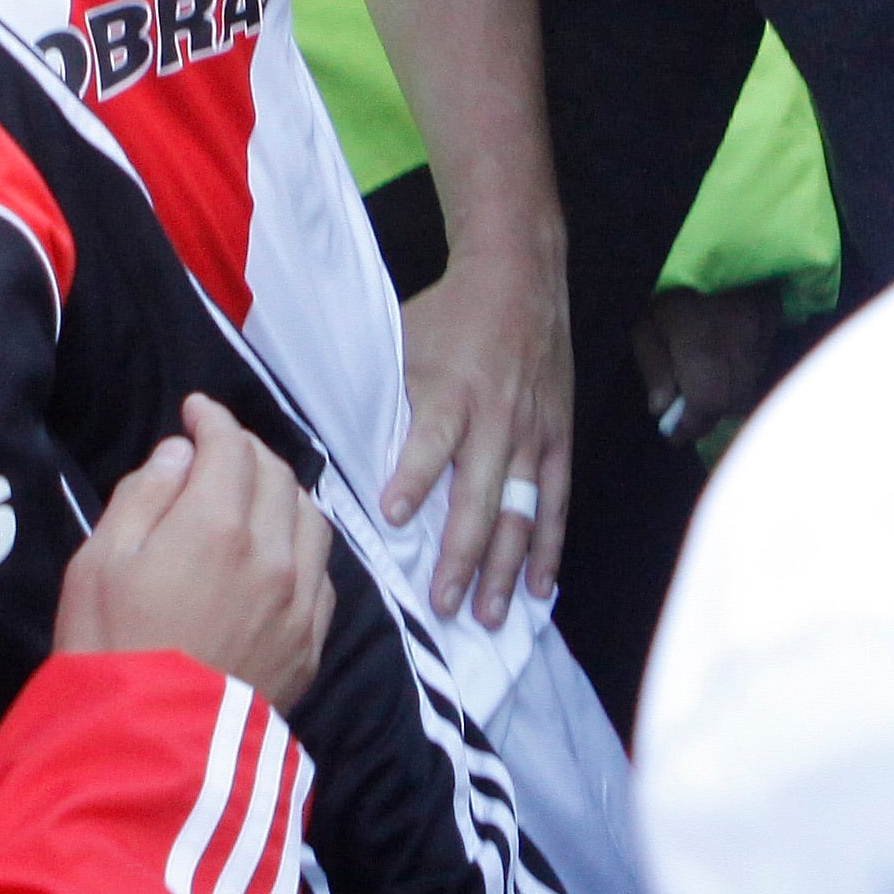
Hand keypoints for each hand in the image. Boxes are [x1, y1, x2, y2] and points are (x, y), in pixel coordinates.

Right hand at [54, 395, 328, 711]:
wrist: (147, 752)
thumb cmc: (107, 653)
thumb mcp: (98, 564)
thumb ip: (143, 497)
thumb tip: (178, 456)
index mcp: (217, 526)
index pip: (230, 447)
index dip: (212, 418)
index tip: (195, 411)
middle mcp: (273, 555)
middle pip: (278, 476)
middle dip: (247, 451)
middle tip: (216, 451)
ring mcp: (300, 603)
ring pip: (311, 520)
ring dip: (284, 494)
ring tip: (254, 496)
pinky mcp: (311, 645)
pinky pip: (321, 574)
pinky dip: (301, 547)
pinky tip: (277, 554)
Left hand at [388, 240, 571, 625]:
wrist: (519, 277)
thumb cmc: (447, 314)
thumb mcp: (400, 342)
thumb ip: (380, 398)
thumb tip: (336, 448)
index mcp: (450, 391)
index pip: (431, 442)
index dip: (414, 479)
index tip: (394, 518)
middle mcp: (495, 419)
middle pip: (478, 498)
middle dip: (460, 556)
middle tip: (443, 606)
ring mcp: (532, 433)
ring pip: (519, 513)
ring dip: (503, 568)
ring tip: (488, 616)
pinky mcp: (558, 438)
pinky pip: (554, 502)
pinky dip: (548, 547)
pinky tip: (539, 588)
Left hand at [630, 279, 784, 448]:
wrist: (697, 217)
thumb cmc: (659, 268)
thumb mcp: (639, 314)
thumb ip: (653, 364)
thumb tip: (664, 410)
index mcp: (701, 335)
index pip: (709, 401)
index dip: (690, 424)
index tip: (672, 432)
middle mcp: (740, 333)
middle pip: (736, 397)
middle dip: (710, 411)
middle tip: (685, 410)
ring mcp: (763, 321)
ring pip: (753, 378)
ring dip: (728, 389)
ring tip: (701, 380)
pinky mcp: (774, 309)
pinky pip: (762, 354)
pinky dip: (743, 365)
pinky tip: (722, 354)